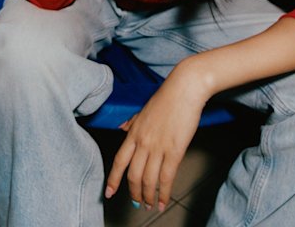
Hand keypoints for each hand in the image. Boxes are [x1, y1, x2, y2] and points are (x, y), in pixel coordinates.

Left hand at [104, 65, 208, 211]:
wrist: (185, 88)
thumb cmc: (167, 97)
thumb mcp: (144, 110)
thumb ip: (132, 122)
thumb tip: (122, 127)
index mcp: (134, 132)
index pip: (119, 161)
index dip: (113, 179)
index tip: (109, 193)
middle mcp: (143, 142)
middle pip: (133, 175)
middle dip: (134, 193)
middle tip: (137, 203)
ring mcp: (158, 147)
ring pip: (148, 180)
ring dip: (148, 196)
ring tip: (151, 205)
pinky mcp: (175, 150)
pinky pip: (166, 178)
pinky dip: (164, 193)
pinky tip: (164, 201)